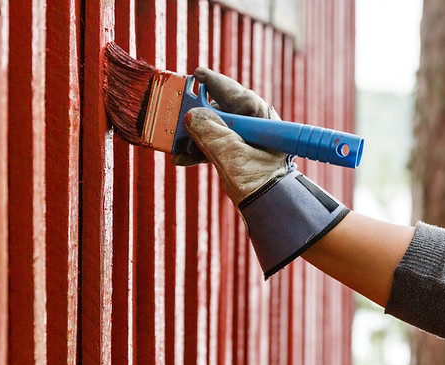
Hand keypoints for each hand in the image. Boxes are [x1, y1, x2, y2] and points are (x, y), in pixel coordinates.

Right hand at [174, 68, 289, 204]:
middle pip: (221, 111)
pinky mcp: (235, 156)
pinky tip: (180, 157)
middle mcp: (253, 127)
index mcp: (262, 119)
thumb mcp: (233, 156)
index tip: (197, 73)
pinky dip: (196, 152)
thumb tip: (192, 116)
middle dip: (197, 111)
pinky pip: (212, 147)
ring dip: (192, 135)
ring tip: (173, 139)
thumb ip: (211, 134)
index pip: (237, 95)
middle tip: (177, 106)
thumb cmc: (261, 183)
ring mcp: (244, 141)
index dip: (215, 84)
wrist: (270, 210)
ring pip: (214, 129)